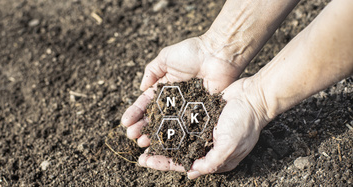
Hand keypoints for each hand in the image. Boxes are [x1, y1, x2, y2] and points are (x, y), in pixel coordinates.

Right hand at [121, 36, 247, 147]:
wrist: (218, 55)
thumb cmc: (192, 52)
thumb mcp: (165, 57)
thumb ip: (151, 71)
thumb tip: (141, 88)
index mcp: (164, 87)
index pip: (146, 103)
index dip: (135, 113)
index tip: (125, 122)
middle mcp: (174, 100)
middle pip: (154, 117)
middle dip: (141, 127)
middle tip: (132, 136)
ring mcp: (186, 109)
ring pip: (167, 125)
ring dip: (154, 135)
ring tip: (142, 142)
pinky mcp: (200, 113)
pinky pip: (186, 127)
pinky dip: (175, 136)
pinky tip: (164, 143)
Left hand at [137, 77, 269, 177]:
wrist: (254, 96)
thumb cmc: (245, 122)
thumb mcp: (230, 146)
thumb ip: (212, 161)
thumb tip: (191, 174)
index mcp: (213, 157)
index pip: (183, 164)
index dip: (163, 163)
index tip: (145, 161)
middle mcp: (206, 145)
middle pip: (176, 152)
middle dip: (158, 153)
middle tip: (139, 152)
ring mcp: (202, 130)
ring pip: (176, 137)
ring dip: (160, 137)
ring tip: (144, 137)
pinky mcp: (200, 115)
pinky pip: (181, 121)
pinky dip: (169, 122)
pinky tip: (156, 120)